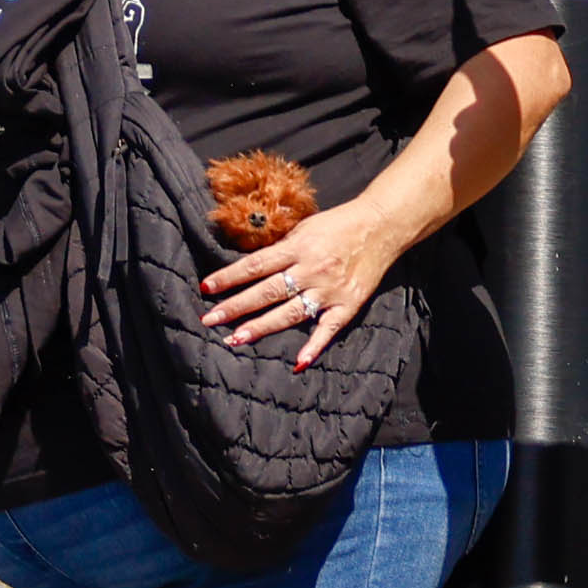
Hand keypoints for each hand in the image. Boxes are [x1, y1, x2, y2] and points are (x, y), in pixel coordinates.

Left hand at [200, 186, 422, 369]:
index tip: (207, 288)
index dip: (230, 276)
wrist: (381, 226)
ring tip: (236, 338)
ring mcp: (330, 289)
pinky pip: (328, 328)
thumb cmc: (337, 224)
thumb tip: (251, 268)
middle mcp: (311, 269)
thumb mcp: (305, 227)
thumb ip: (281, 249)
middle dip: (236, 306)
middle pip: (267, 291)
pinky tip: (298, 362)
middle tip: (209, 319)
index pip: (256, 264)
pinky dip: (315, 346)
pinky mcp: (348, 305)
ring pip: (291, 312)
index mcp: (298, 247)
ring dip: (262, 326)